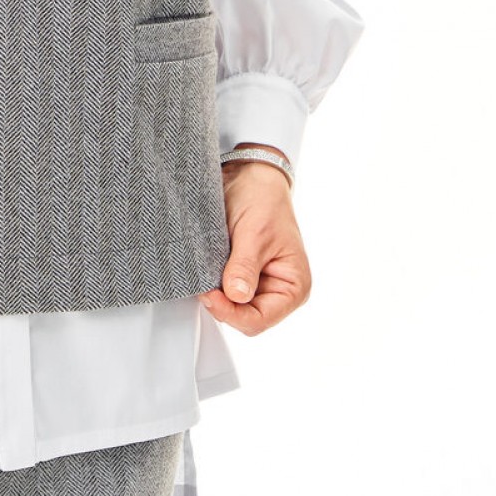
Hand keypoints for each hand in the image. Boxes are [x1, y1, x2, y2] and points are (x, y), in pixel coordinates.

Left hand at [197, 154, 311, 335]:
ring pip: (233, 308)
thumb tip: (237, 295)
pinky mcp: (243, 277)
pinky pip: (226, 293)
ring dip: (217, 296)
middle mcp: (279, 291)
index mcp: (294, 286)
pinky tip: (206, 272)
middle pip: (245, 319)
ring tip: (205, 275)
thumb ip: (244, 266)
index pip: (259, 320)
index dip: (232, 313)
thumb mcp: (254, 232)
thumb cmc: (262, 199)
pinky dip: (214, 286)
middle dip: (222, 306)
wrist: (251, 176)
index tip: (209, 295)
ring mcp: (261, 286)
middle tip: (202, 285)